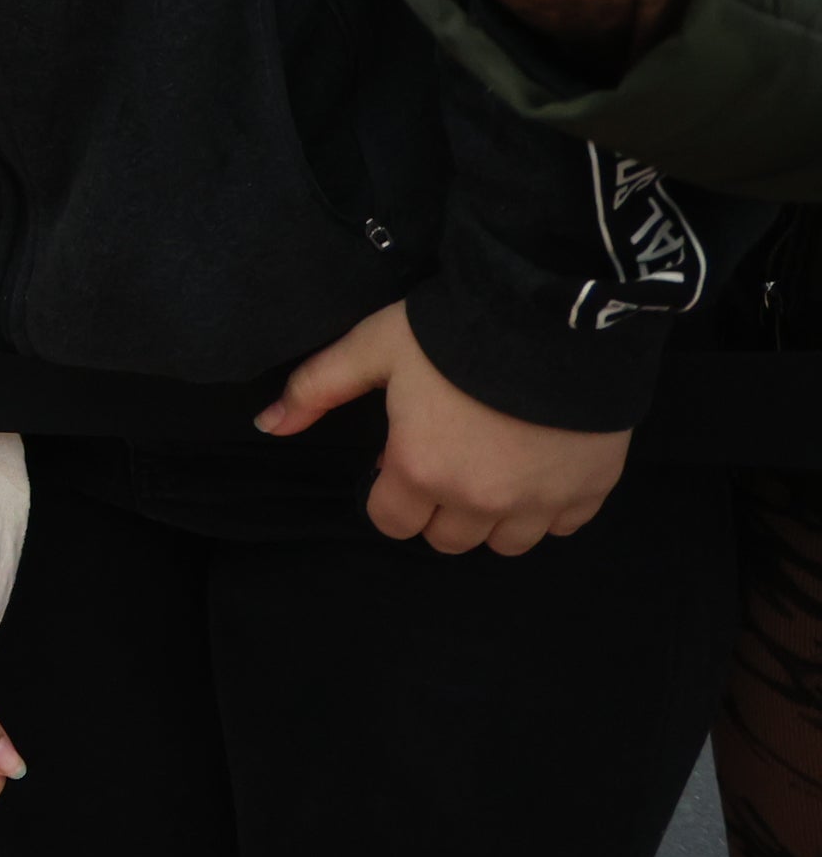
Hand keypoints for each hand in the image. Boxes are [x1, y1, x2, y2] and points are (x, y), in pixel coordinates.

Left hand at [259, 297, 628, 553]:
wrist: (553, 315)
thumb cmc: (452, 332)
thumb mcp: (372, 348)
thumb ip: (317, 389)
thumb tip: (266, 425)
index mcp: (420, 471)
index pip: (392, 523)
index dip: (389, 493)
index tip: (400, 459)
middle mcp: (480, 501)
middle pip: (449, 539)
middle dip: (437, 508)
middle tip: (446, 458)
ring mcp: (540, 502)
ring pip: (507, 542)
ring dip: (493, 517)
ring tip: (491, 464)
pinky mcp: (591, 491)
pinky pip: (562, 525)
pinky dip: (548, 506)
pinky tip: (537, 463)